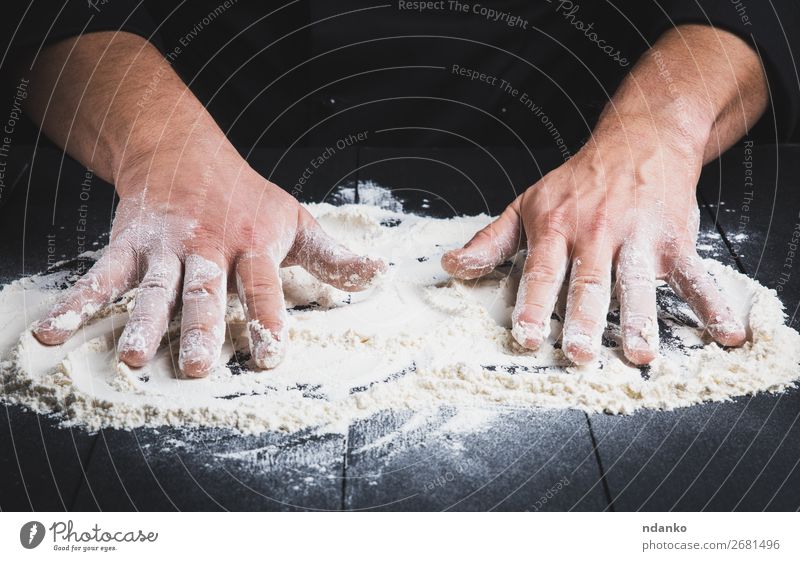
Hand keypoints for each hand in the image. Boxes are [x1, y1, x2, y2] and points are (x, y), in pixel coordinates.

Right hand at [33, 144, 384, 375]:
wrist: (183, 152)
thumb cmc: (247, 196)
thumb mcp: (295, 221)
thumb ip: (332, 257)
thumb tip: (377, 275)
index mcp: (251, 244)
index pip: (261, 285)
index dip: (267, 318)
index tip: (270, 355)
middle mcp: (207, 248)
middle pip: (204, 291)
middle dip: (201, 328)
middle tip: (198, 367)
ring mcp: (164, 248)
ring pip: (153, 289)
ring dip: (142, 322)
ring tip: (133, 358)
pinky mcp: (129, 246)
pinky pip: (101, 277)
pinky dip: (76, 304)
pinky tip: (53, 333)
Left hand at [442, 116, 745, 365]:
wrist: (637, 140)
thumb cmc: (578, 182)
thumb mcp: (527, 204)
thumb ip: (491, 241)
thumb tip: (452, 267)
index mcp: (557, 227)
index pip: (542, 271)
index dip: (532, 305)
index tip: (526, 338)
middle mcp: (596, 232)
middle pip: (589, 282)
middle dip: (584, 320)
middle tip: (579, 354)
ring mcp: (638, 236)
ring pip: (638, 282)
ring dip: (641, 319)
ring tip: (640, 354)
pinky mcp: (674, 238)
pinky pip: (695, 275)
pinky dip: (713, 304)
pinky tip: (724, 333)